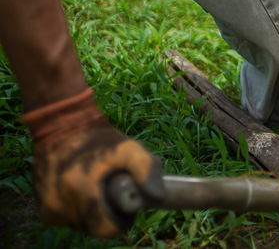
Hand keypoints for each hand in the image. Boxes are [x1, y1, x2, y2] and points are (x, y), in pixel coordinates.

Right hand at [21, 88, 164, 237]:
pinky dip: (78, 209)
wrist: (62, 128)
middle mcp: (58, 203)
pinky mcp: (43, 209)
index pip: (105, 228)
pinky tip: (81, 189)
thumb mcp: (127, 147)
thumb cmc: (99, 140)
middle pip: (94, 228)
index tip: (125, 202)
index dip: (121, 219)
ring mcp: (48, 208)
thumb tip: (157, 196)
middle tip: (111, 191)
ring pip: (81, 224)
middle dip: (107, 214)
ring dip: (92, 211)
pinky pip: (68, 219)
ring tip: (95, 186)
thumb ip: (146, 169)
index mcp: (79, 188)